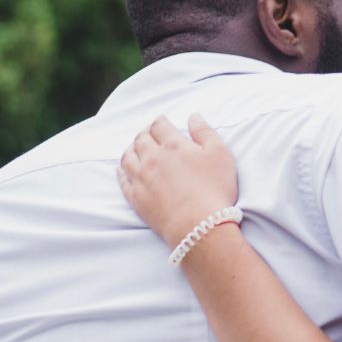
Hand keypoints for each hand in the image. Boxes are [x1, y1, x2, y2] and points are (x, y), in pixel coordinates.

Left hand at [117, 114, 238, 248]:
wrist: (198, 224)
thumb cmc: (214, 188)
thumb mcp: (220, 153)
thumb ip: (205, 131)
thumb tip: (193, 116)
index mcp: (173, 145)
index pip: (159, 126)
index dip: (160, 121)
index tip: (162, 121)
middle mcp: (152, 159)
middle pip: (141, 139)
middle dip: (145, 133)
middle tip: (149, 132)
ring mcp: (141, 178)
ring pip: (127, 157)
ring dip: (130, 148)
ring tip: (135, 147)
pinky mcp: (135, 197)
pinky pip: (122, 179)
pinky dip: (121, 170)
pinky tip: (124, 169)